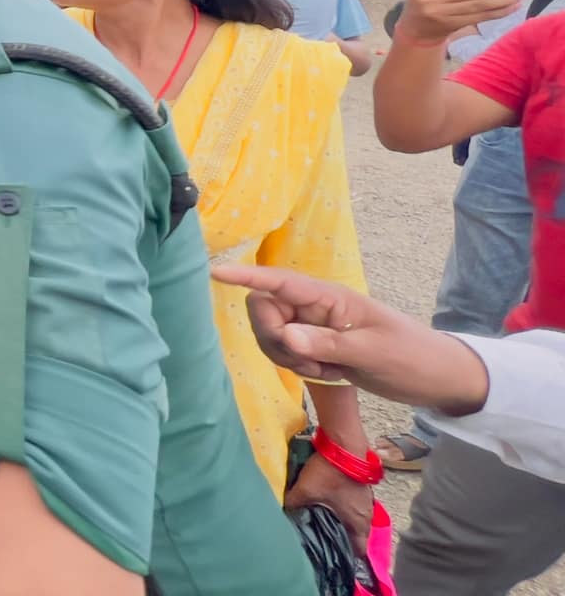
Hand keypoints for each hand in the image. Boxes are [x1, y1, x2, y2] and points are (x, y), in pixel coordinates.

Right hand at [210, 264, 490, 414]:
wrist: (437, 378)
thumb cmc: (412, 358)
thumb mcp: (372, 353)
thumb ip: (325, 343)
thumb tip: (284, 335)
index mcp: (329, 297)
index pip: (280, 282)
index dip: (246, 277)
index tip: (215, 272)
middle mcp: (315, 307)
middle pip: (265, 312)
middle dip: (276, 339)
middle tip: (311, 362)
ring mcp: (313, 327)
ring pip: (271, 336)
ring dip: (289, 358)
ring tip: (328, 370)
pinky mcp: (315, 346)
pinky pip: (284, 353)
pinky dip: (299, 368)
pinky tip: (329, 374)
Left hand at [283, 454, 373, 558]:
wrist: (344, 444)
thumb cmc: (329, 473)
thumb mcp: (305, 490)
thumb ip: (293, 504)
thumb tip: (283, 512)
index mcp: (359, 523)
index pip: (358, 549)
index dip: (346, 555)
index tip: (333, 557)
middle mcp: (367, 515)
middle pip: (356, 535)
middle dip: (342, 539)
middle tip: (324, 541)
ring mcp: (366, 500)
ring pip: (355, 519)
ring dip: (343, 522)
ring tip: (325, 523)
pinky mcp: (361, 488)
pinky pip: (353, 505)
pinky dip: (344, 508)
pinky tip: (330, 504)